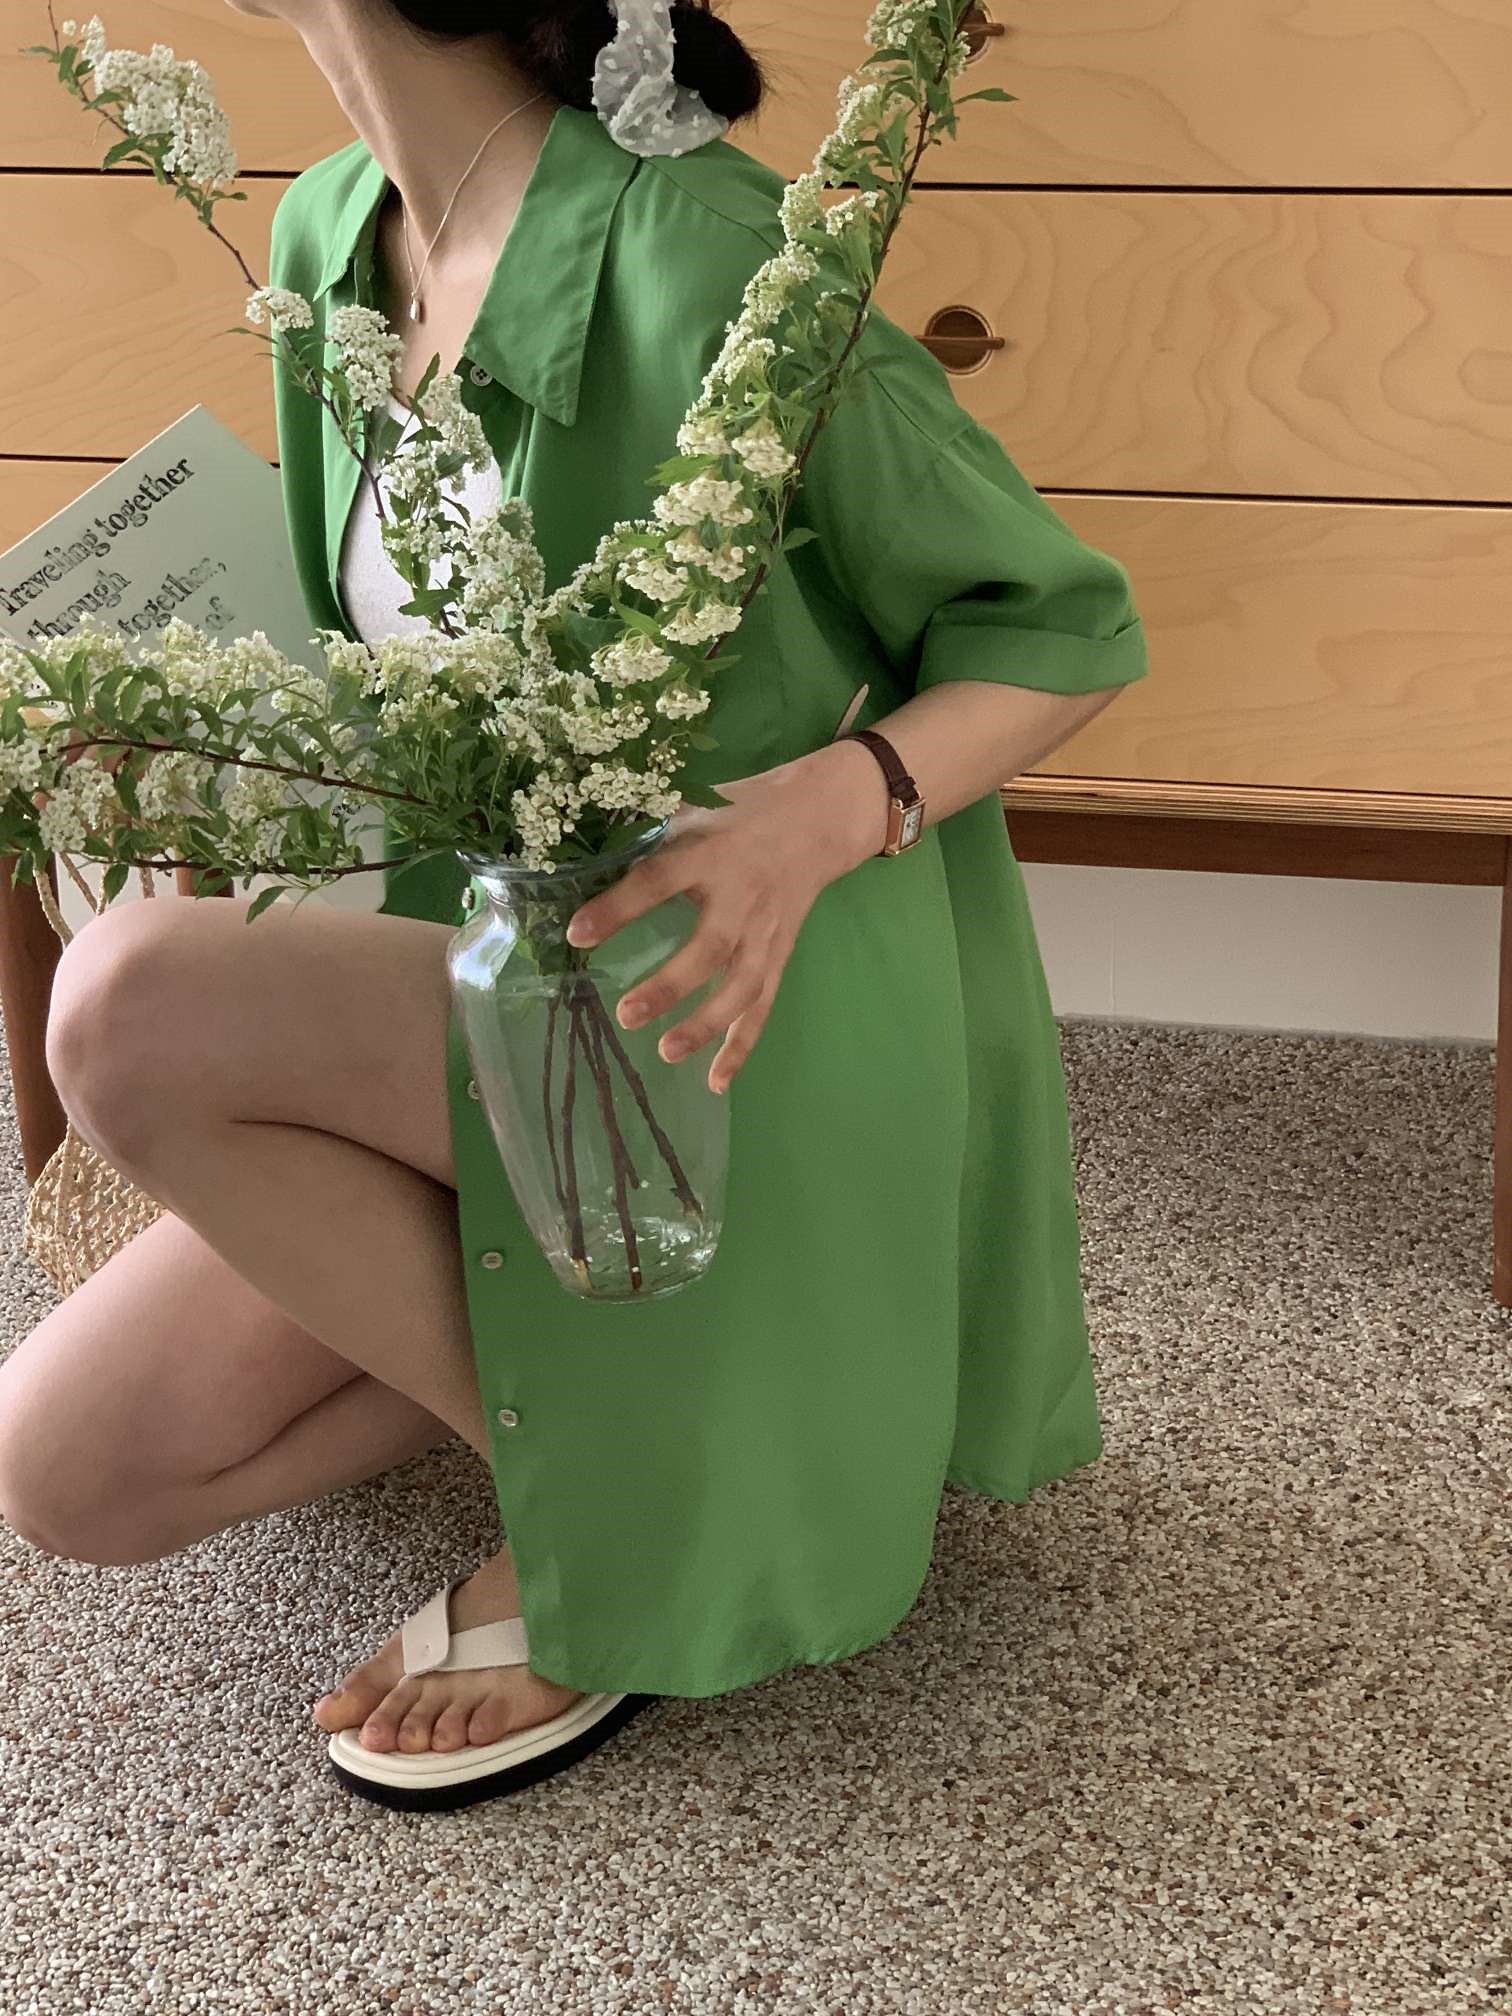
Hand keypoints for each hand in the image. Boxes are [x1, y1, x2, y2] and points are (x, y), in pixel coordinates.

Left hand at [565, 737, 887, 1092]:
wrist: (819, 818)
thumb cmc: (742, 810)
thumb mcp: (697, 804)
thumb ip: (647, 827)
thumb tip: (577, 842)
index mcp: (711, 853)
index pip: (658, 881)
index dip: (618, 908)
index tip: (577, 934)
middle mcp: (742, 897)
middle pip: (710, 948)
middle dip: (671, 985)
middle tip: (627, 1015)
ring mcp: (765, 932)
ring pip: (741, 987)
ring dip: (707, 1024)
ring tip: (667, 1052)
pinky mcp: (779, 955)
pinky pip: (762, 1005)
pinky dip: (742, 1045)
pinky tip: (716, 1080)